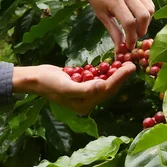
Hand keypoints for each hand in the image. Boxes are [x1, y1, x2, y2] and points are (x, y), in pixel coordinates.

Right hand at [12, 62, 135, 114]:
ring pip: (105, 82)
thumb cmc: (48, 82)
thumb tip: (102, 86)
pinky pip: (98, 77)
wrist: (34, 77)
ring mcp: (85, 92)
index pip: (106, 90)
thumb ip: (85, 89)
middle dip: (121, 76)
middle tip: (132, 63)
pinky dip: (105, 70)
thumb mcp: (66, 86)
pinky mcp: (82, 83)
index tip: (130, 67)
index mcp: (84, 104)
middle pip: (109, 87)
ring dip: (115, 72)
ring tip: (125, 62)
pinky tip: (113, 63)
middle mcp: (87, 101)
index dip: (119, 79)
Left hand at [83, 0, 154, 50]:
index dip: (131, 37)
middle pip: (143, 16)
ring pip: (149, 10)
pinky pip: (150, 4)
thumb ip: (113, 32)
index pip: (129, 23)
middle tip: (134, 37)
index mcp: (114, 0)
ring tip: (136, 28)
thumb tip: (119, 50)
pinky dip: (147, 15)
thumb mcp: (102, 16)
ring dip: (146, 24)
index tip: (129, 46)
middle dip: (141, 31)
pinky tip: (139, 19)